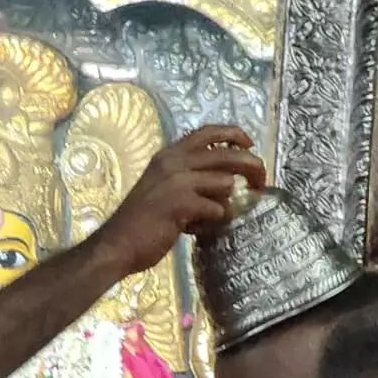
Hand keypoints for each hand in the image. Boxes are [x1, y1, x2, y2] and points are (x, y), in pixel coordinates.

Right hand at [87, 125, 266, 273]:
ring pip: (225, 184)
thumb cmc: (141, 220)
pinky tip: (194, 229)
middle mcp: (173, 162)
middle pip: (226, 154)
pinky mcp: (181, 204)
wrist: (117, 244)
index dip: (233, 134)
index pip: (207, 132)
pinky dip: (213, 222)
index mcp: (168, 155)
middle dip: (251, 166)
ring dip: (224, 204)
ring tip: (206, 218)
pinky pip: (217, 209)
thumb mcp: (162, 187)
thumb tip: (226, 181)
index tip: (249, 144)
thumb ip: (189, 178)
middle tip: (260, 181)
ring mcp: (177, 182)